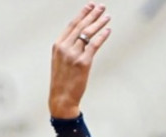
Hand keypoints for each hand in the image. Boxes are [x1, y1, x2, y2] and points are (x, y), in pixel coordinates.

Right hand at [49, 3, 111, 118]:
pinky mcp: (83, 63)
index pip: (72, 25)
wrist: (61, 98)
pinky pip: (94, 45)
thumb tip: (80, 37)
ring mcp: (74, 55)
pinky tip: (107, 30)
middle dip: (93, 15)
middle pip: (81, 26)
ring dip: (99, 23)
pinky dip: (102, 36)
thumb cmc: (62, 81)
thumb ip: (68, 48)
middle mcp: (65, 48)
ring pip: (88, 33)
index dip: (82, 14)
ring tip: (107, 16)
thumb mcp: (60, 61)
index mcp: (58, 46)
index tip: (90, 6)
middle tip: (102, 7)